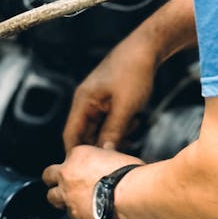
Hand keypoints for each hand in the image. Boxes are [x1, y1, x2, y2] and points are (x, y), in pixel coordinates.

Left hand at [42, 145, 142, 218]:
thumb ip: (107, 154)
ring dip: (59, 198)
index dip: (75, 164)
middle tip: (63, 183)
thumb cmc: (129, 174)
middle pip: (48, 175)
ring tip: (69, 200)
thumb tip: (107, 150)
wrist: (131, 195)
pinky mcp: (75, 213)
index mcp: (78, 155)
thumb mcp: (117, 155)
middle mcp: (68, 173)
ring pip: (51, 197)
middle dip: (53, 180)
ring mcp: (68, 194)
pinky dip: (75, 213)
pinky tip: (85, 212)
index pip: (68, 157)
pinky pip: (68, 213)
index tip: (82, 169)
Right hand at [62, 35, 156, 151]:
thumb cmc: (134, 72)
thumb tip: (104, 154)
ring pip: (99, 129)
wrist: (147, 48)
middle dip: (101, 145)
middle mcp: (85, 102)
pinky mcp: (108, 100)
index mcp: (83, 101)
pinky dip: (120, 126)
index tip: (87, 170)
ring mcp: (97, 101)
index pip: (71, 135)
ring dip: (114, 135)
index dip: (76, 154)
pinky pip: (108, 121)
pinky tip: (134, 120)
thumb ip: (113, 131)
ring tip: (131, 126)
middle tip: (118, 153)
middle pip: (85, 134)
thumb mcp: (125, 106)